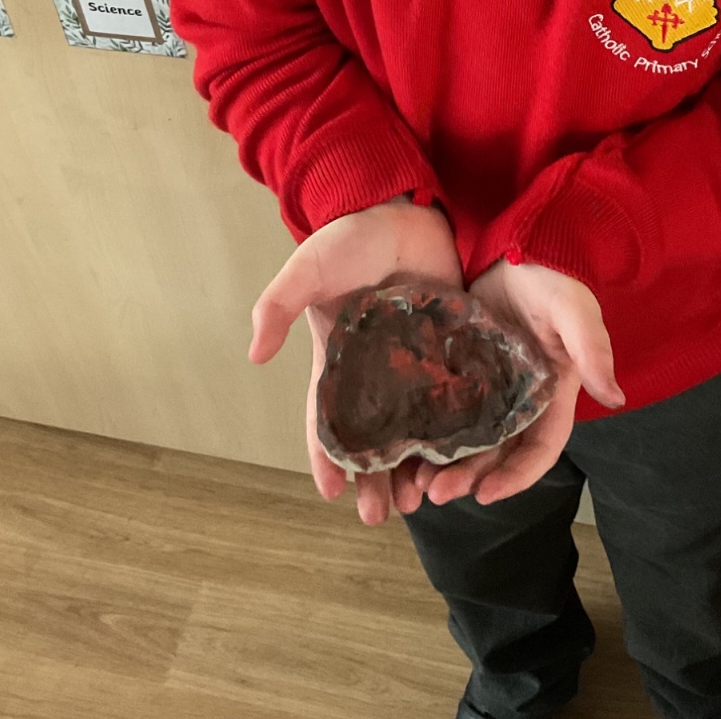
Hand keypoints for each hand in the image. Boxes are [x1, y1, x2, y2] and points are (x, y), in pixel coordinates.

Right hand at [248, 196, 461, 525]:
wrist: (401, 203)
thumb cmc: (348, 237)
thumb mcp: (308, 269)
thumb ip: (278, 305)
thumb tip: (254, 355)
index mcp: (339, 357)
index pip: (330, 419)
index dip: (328, 457)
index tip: (333, 495)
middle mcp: (377, 367)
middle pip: (375, 436)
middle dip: (376, 478)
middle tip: (382, 517)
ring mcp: (416, 358)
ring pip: (416, 426)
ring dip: (416, 464)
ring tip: (423, 499)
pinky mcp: (452, 343)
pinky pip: (456, 393)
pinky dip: (457, 427)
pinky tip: (466, 456)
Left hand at [415, 259, 623, 508]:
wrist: (514, 244)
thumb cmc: (548, 276)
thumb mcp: (572, 308)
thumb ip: (592, 348)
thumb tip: (615, 397)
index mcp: (552, 392)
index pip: (540, 448)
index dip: (516, 476)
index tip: (485, 495)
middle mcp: (521, 398)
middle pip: (498, 453)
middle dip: (471, 478)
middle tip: (435, 495)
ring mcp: (488, 386)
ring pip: (468, 439)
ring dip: (446, 465)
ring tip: (416, 482)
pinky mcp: (459, 370)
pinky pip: (444, 410)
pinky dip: (428, 433)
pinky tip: (404, 446)